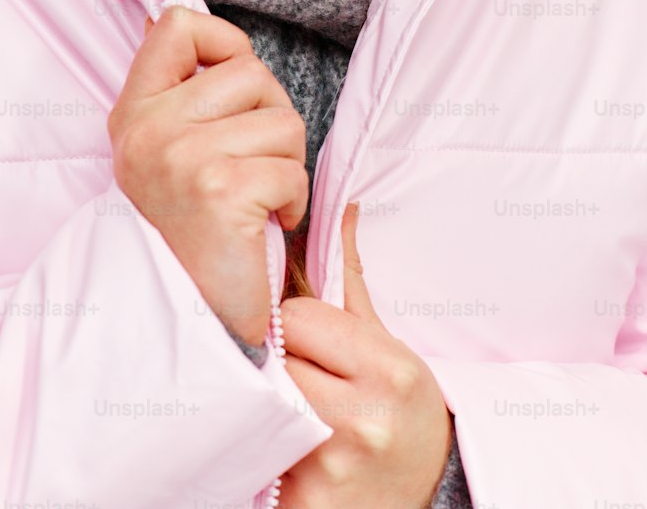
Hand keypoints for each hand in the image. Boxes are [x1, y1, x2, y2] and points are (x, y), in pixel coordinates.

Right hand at [108, 5, 307, 347]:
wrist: (184, 325)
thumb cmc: (189, 238)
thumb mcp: (160, 156)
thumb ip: (176, 95)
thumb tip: (183, 24)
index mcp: (132, 114)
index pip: (176, 24)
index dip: (221, 43)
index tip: (232, 89)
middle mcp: (148, 129)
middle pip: (250, 71)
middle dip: (270, 118)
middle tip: (250, 167)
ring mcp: (181, 157)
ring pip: (282, 119)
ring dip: (286, 166)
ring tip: (255, 204)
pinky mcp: (220, 190)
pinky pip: (292, 168)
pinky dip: (293, 202)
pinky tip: (264, 228)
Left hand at [277, 203, 452, 508]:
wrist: (426, 490)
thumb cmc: (401, 408)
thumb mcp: (387, 342)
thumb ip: (350, 277)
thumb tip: (342, 207)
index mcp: (388, 370)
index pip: (296, 318)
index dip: (296, 326)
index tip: (312, 341)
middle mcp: (363, 419)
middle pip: (277, 359)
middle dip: (282, 362)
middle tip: (305, 375)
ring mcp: (333, 465)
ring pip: (263, 404)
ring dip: (271, 401)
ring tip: (298, 406)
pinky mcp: (305, 502)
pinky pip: (259, 453)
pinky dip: (266, 446)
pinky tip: (287, 445)